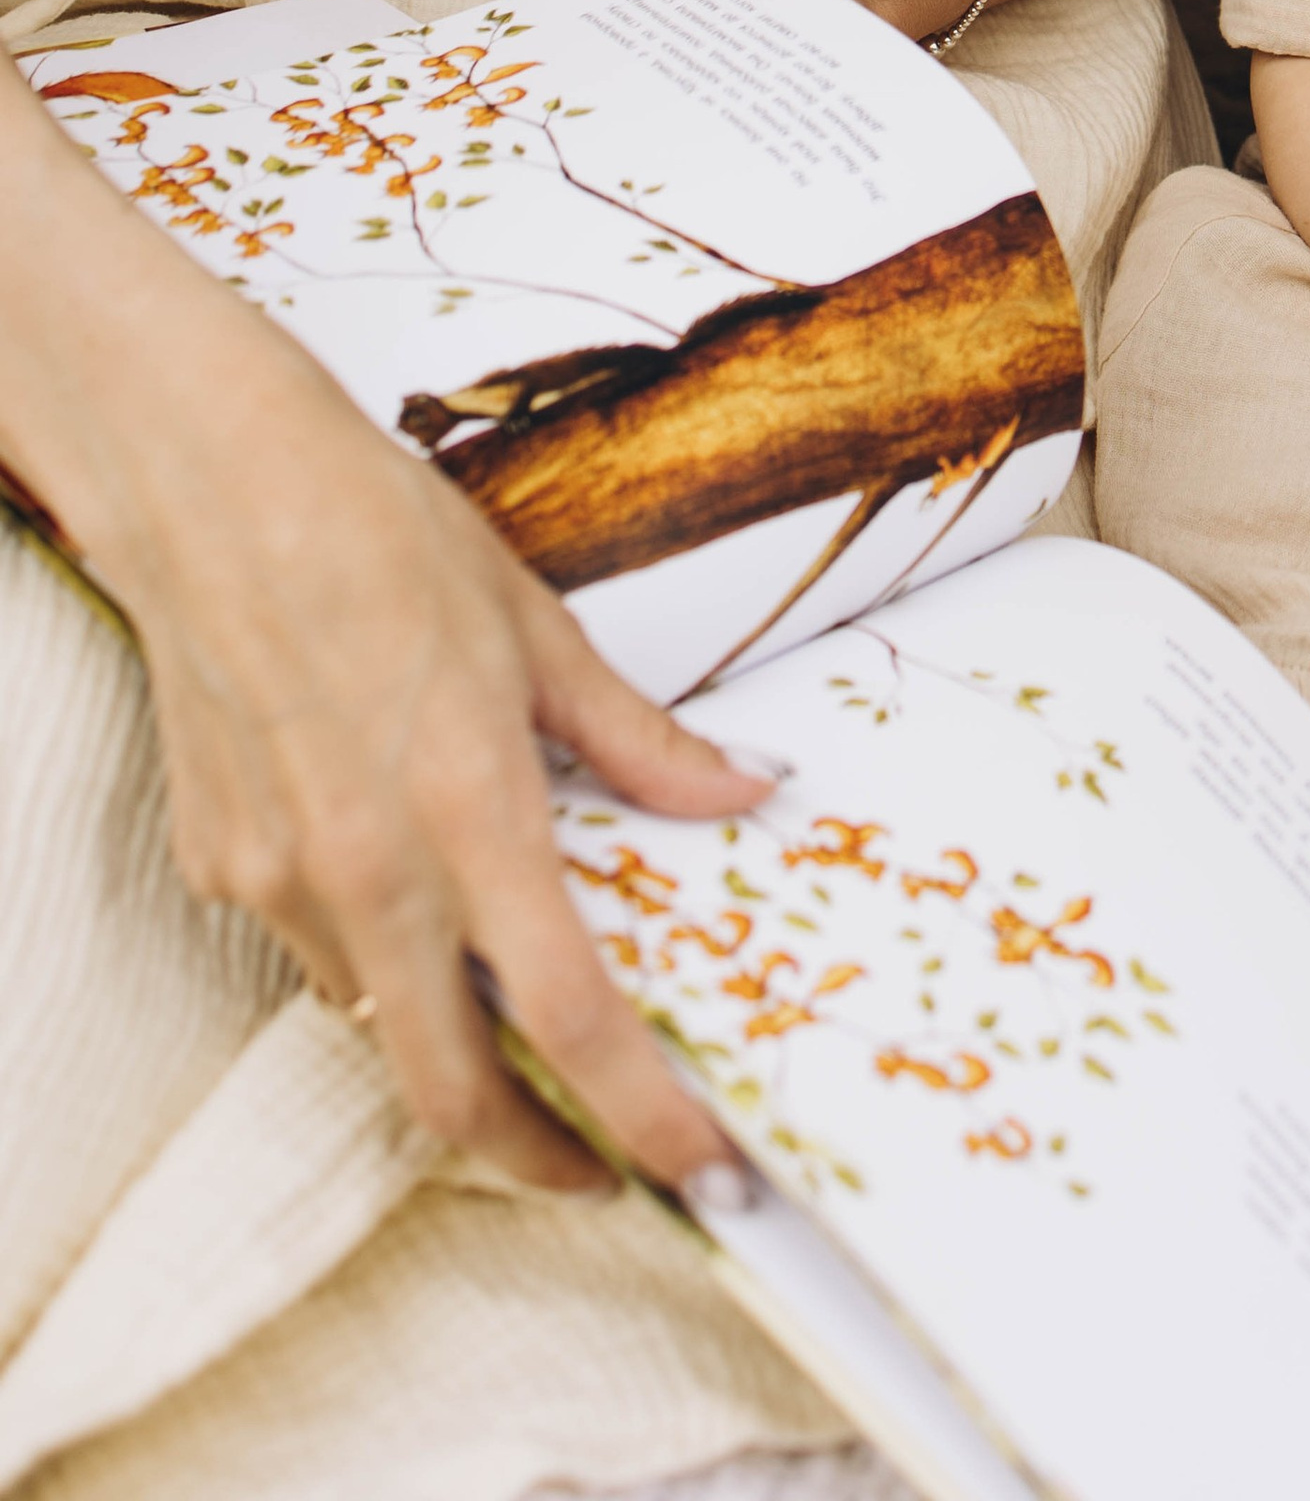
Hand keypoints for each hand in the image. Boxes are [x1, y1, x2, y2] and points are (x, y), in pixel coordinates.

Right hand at [98, 324, 776, 1193]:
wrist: (215, 488)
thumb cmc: (385, 538)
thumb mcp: (539, 630)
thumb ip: (639, 740)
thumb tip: (743, 792)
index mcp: (470, 813)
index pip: (570, 1017)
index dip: (641, 1116)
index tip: (702, 1172)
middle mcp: (367, 872)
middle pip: (449, 1094)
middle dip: (532, 1159)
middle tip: (602, 1165)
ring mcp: (278, 879)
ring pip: (376, 1017)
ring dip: (448, 1032)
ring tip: (508, 986)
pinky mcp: (218, 866)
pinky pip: (313, 946)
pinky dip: (374, 945)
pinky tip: (398, 867)